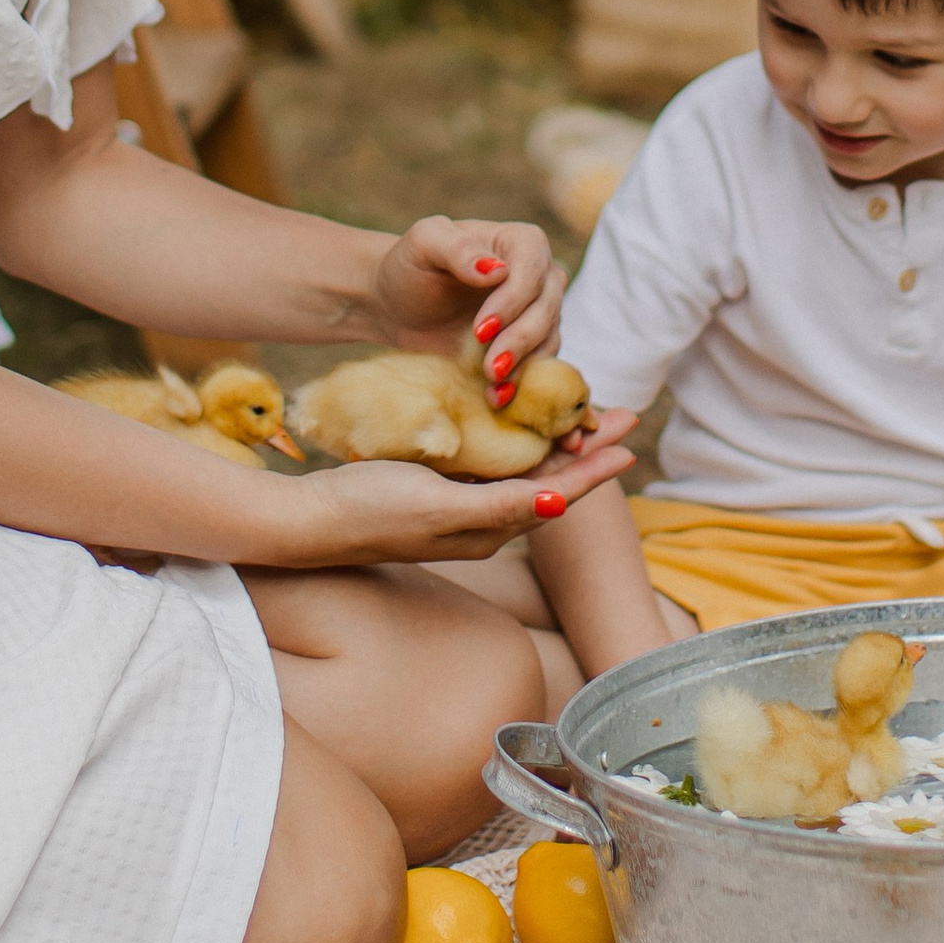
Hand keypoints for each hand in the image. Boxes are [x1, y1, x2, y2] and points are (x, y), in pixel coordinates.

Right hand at [275, 439, 635, 568]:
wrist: (313, 521)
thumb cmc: (372, 510)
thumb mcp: (438, 506)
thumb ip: (498, 506)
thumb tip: (558, 501)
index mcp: (490, 528)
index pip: (557, 492)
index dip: (596, 467)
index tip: (630, 441)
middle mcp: (485, 523)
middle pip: (551, 480)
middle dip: (588, 448)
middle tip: (623, 415)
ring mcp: (463, 509)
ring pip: (527, 473)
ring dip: (560, 445)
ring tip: (588, 417)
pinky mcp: (441, 493)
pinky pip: (497, 468)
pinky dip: (521, 445)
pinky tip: (524, 426)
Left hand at [373, 214, 562, 405]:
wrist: (399, 306)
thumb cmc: (411, 267)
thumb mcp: (423, 244)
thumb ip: (457, 248)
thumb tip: (497, 270)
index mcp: (518, 242)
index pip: (533, 270)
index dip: (513, 301)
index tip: (481, 330)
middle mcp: (538, 275)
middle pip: (547, 307)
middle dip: (520, 339)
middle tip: (490, 367)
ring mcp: (537, 312)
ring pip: (549, 338)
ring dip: (525, 366)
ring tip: (493, 388)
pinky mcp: (529, 346)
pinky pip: (540, 366)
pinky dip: (523, 383)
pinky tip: (497, 397)